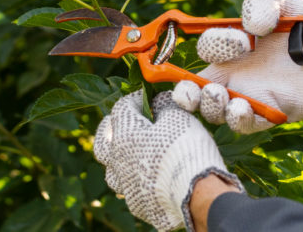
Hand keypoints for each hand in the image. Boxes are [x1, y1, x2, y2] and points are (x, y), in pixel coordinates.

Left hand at [93, 90, 241, 231]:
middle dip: (111, 128)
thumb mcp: (178, 116)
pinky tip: (148, 178)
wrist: (198, 195)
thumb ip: (164, 104)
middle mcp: (118, 161)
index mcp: (124, 135)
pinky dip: (136, 181)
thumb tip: (159, 101)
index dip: (136, 99)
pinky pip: (130, 189)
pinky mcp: (138, 205)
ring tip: (132, 153)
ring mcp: (125, 185)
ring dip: (119, 159)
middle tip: (123, 123)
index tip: (149, 97)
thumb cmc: (186, 149)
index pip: (122, 108)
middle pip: (103, 141)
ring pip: (112, 169)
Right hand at [173, 0, 302, 133]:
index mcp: (227, 50)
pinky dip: (238, 119)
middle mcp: (230, 76)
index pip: (205, 50)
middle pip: (194, 92)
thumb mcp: (280, 3)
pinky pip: (243, 124)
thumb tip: (251, 26)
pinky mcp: (266, 114)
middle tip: (200, 88)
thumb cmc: (300, 26)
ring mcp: (245, 98)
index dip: (216, 45)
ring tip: (221, 96)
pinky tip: (241, 108)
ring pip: (214, 112)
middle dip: (187, 93)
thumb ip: (260, 3)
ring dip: (212, 106)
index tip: (244, 41)